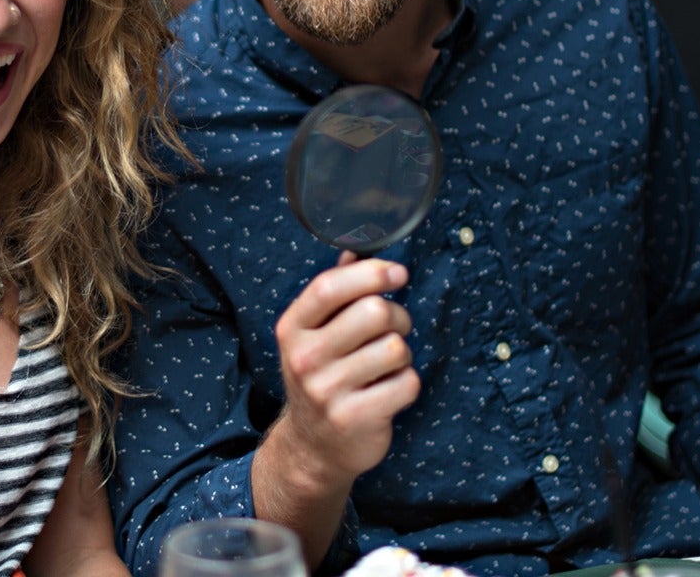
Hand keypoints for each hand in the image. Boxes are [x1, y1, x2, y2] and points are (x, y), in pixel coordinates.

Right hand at [267, 254, 418, 488]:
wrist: (312, 447)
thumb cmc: (322, 377)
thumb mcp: (314, 334)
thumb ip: (333, 293)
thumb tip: (354, 251)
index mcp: (292, 329)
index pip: (329, 287)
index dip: (370, 273)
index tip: (397, 273)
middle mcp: (305, 359)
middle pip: (374, 312)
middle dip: (398, 316)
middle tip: (395, 328)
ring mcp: (327, 392)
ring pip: (396, 348)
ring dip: (402, 353)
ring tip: (387, 365)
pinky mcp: (355, 419)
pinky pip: (407, 383)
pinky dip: (407, 384)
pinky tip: (388, 390)